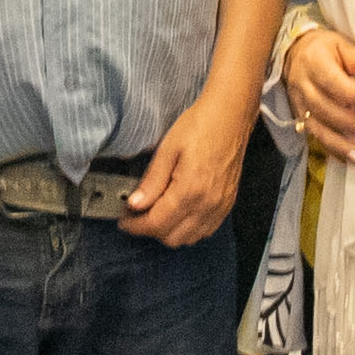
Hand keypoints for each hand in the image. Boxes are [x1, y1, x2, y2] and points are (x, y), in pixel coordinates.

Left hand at [122, 93, 255, 245]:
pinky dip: (189, 229)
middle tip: (137, 214)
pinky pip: (206, 231)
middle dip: (150, 229)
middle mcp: (208, 204)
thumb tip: (134, 204)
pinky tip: (179, 213)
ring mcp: (220, 206)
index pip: (156, 223)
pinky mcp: (227, 204)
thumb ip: (151, 181)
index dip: (135, 226)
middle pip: (172, 237)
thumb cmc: (201, 126)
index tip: (124, 221)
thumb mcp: (168, 149)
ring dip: (169, 232)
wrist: (230, 116)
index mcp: (190, 190)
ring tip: (156, 212)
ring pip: (189, 239)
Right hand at [281, 12, 354, 157]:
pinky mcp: (299, 116)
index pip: (330, 80)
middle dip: (347, 122)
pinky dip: (331, 149)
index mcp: (314, 61)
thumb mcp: (341, 45)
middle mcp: (302, 83)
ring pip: (316, 126)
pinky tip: (347, 160)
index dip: (349, 93)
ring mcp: (298, 102)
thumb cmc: (324, 49)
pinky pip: (314, 136)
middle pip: (322, 107)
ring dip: (338, 143)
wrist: (293, 52)